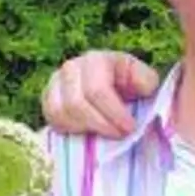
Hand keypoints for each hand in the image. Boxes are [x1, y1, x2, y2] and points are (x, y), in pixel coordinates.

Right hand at [41, 50, 159, 136]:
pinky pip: (51, 118)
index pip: (97, 90)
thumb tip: (142, 87)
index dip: (114, 113)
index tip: (130, 128)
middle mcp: (71, 67)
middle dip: (101, 124)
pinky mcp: (47, 97)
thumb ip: (147, 81)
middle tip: (119, 135)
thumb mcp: (145, 80)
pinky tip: (88, 131)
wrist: (113, 86)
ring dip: (85, 128)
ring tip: (104, 132)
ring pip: (61, 112)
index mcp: (96, 60)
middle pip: (77, 104)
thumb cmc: (130, 85)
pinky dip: (69, 128)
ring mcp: (56, 82)